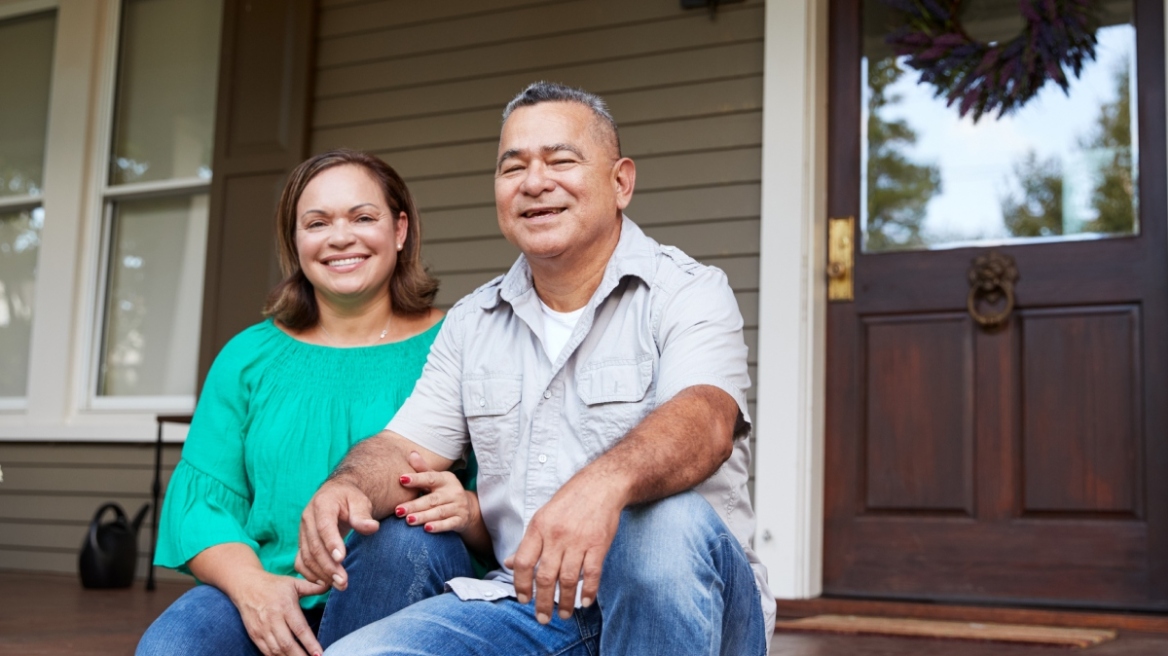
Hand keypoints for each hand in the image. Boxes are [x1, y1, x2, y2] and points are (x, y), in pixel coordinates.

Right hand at [230, 571, 328, 655]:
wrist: (245, 585)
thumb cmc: (273, 584)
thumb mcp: (294, 583)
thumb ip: (313, 587)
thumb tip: (331, 586)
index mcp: (285, 606)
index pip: (300, 629)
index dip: (310, 643)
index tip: (319, 654)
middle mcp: (273, 619)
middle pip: (287, 644)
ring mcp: (262, 628)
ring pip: (276, 650)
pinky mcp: (254, 635)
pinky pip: (266, 651)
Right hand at [296, 479, 379, 590]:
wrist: (337, 495)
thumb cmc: (350, 499)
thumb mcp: (360, 501)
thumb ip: (363, 515)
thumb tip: (372, 527)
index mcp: (322, 505)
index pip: (324, 526)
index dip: (331, 543)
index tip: (341, 559)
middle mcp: (308, 518)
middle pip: (315, 546)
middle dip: (328, 566)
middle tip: (343, 582)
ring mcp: (303, 532)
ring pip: (306, 557)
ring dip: (321, 574)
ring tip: (339, 585)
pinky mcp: (302, 543)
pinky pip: (301, 561)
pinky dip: (310, 574)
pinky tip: (325, 583)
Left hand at [395, 452, 474, 533]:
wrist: (468, 508)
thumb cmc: (445, 491)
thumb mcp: (436, 479)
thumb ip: (423, 469)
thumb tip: (411, 453)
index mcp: (446, 479)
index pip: (430, 478)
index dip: (417, 479)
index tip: (401, 479)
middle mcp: (453, 492)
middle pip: (432, 499)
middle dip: (415, 505)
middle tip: (398, 510)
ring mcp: (458, 507)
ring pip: (439, 512)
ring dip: (423, 516)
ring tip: (409, 520)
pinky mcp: (460, 520)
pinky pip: (449, 524)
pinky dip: (439, 527)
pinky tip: (427, 529)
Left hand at [505, 478, 623, 623]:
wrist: (600, 485)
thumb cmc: (569, 501)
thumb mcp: (542, 517)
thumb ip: (529, 543)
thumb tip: (511, 563)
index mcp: (539, 528)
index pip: (524, 562)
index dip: (521, 584)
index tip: (523, 599)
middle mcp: (557, 536)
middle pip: (546, 576)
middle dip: (542, 602)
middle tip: (542, 618)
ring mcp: (579, 541)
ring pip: (568, 579)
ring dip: (565, 602)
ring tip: (563, 615)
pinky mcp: (599, 544)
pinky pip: (592, 573)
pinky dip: (588, 591)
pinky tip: (584, 602)